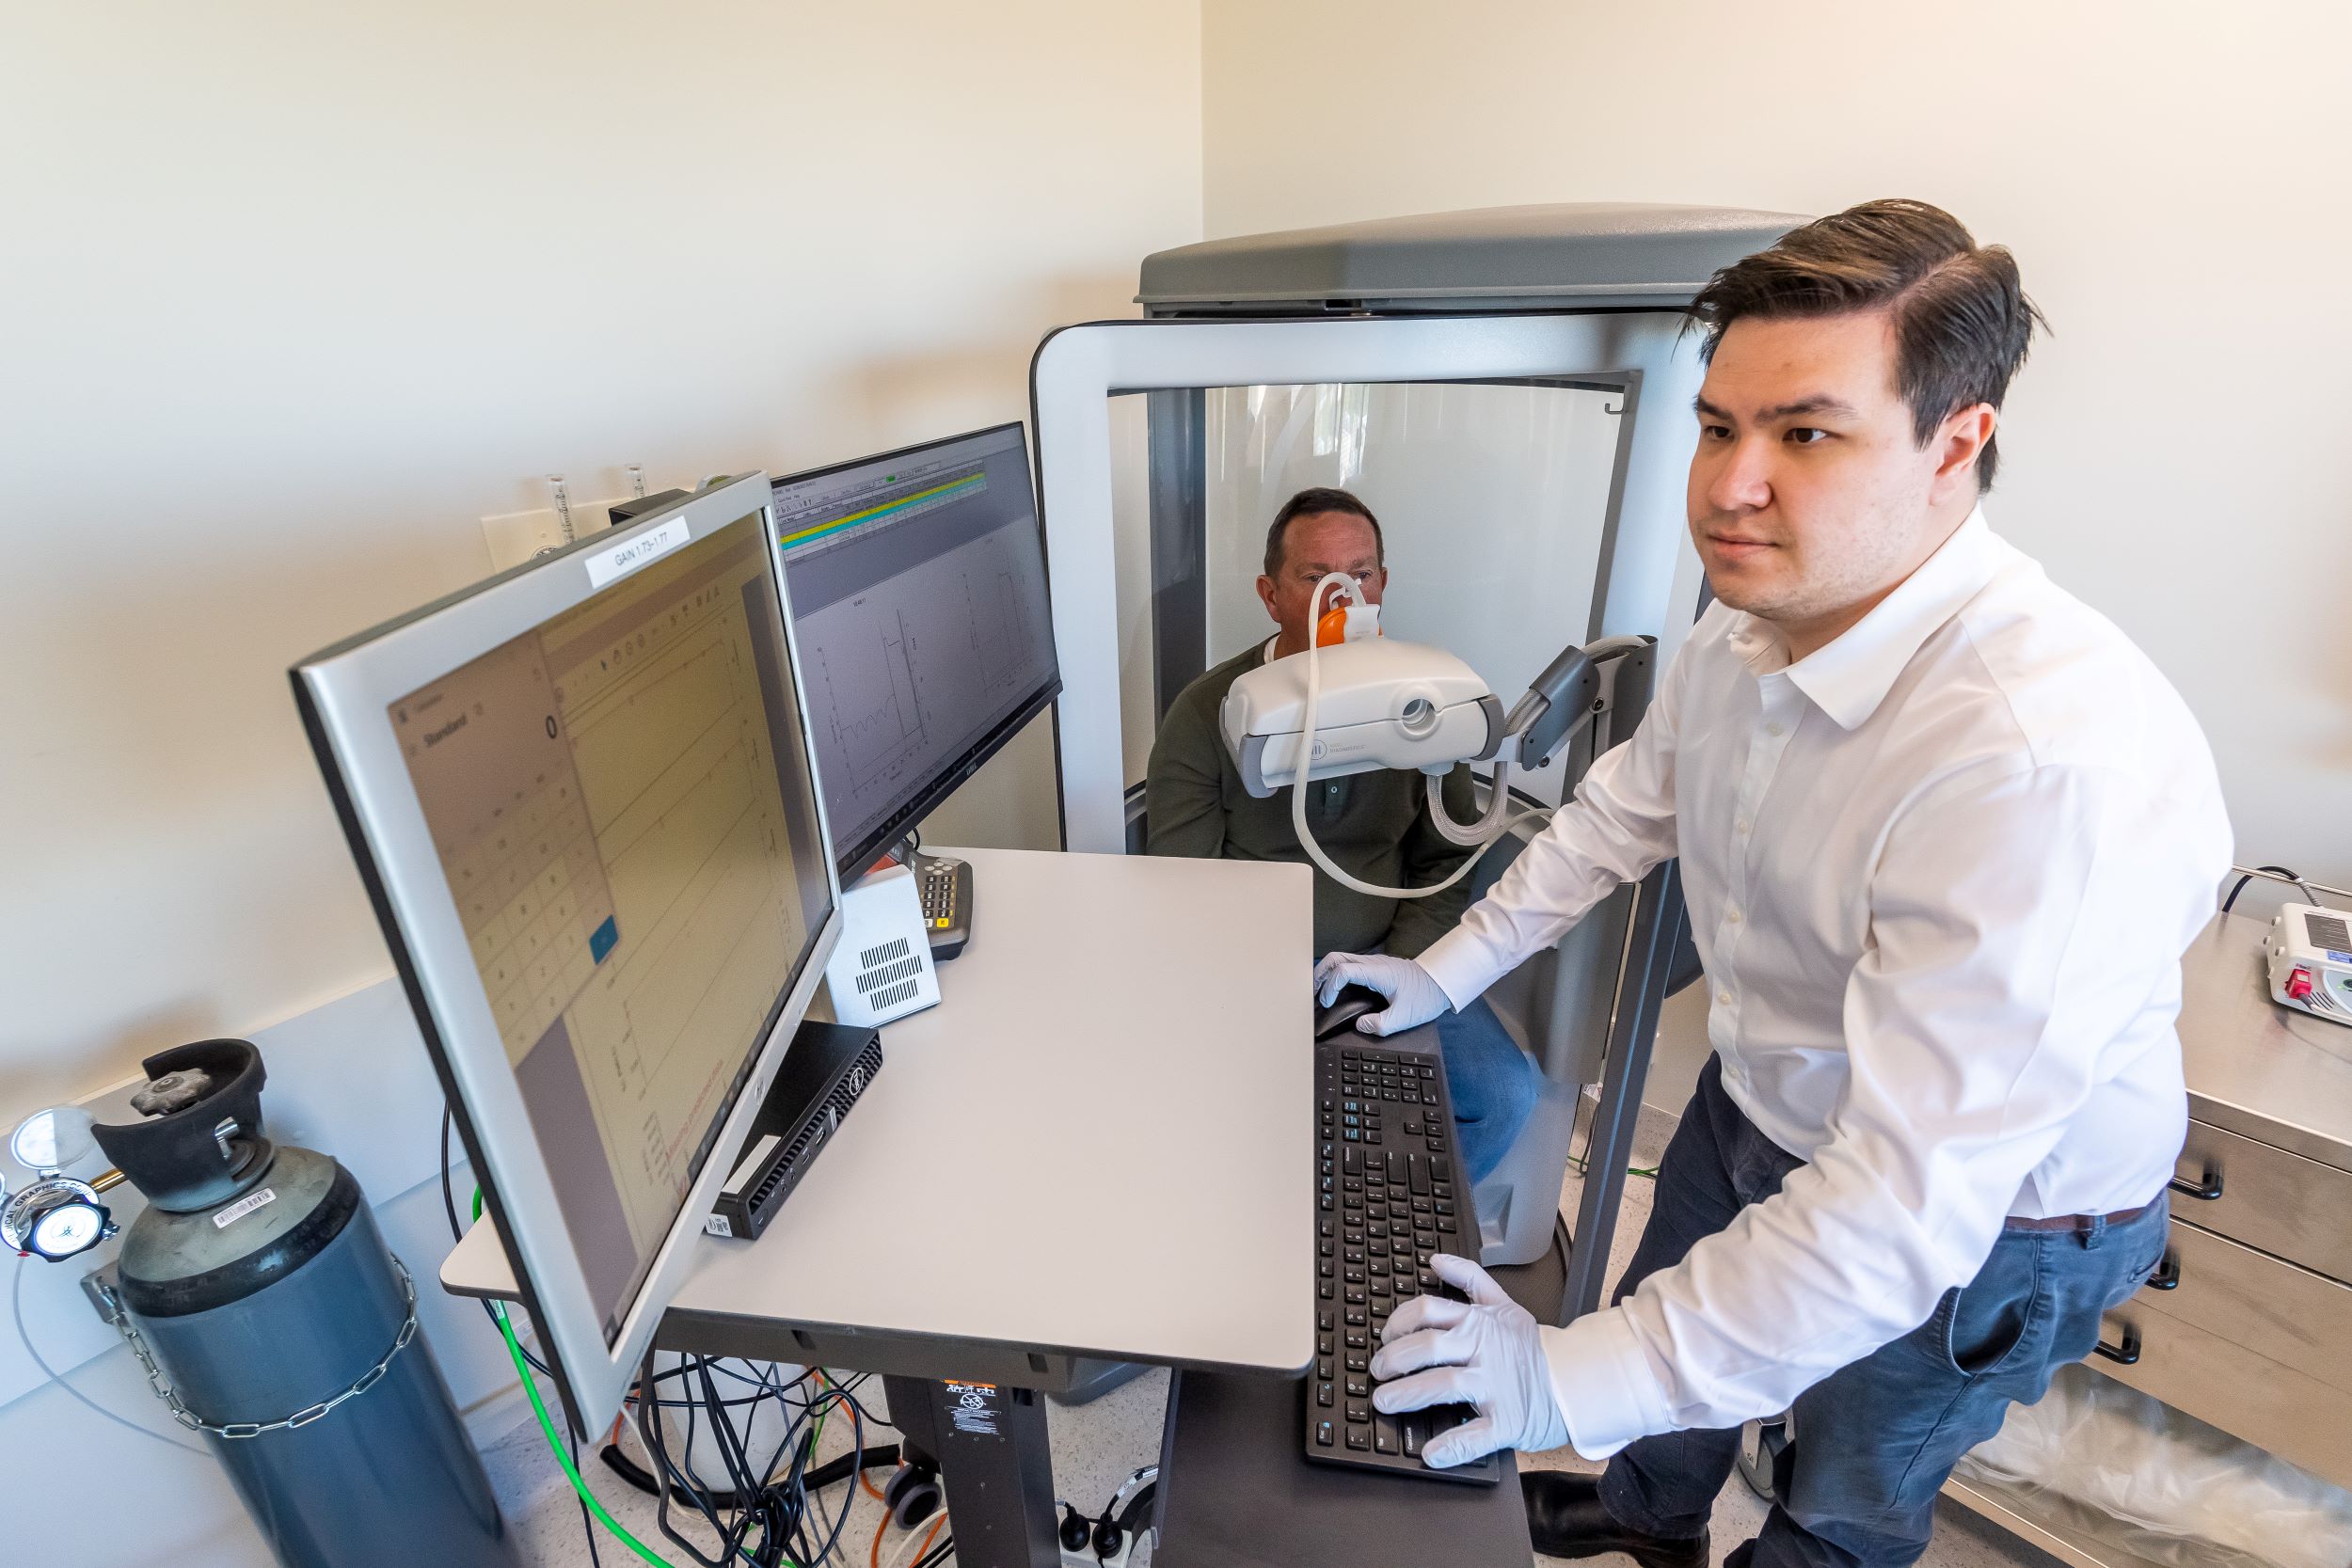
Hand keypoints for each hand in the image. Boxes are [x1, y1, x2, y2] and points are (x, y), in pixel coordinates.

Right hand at [1312, 952, 1450, 1035]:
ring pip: (1342, 959)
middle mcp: (1373, 963)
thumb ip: (1380, 1025)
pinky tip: (1338, 989)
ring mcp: (1374, 963)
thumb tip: (1360, 1025)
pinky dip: (1337, 974)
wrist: (1443, 982)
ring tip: (1321, 992)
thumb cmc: (1426, 996)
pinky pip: (1350, 965)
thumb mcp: (1405, 1017)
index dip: (1329, 987)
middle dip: (1320, 975)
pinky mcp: (1377, 967)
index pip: (1342, 971)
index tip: (1326, 1003)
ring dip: (1327, 973)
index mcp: (1377, 972)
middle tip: (1313, 994)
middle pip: (1335, 958)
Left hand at [1369, 1253, 1567, 1466]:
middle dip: (1393, 1360)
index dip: (1398, 1323)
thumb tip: (1437, 1261)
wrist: (1578, 1379)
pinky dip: (1450, 1446)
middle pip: (1427, 1347)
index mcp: (1478, 1323)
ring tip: (1385, 1403)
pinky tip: (1431, 1452)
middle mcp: (1482, 1351)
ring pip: (1442, 1385)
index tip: (1385, 1337)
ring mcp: (1493, 1386)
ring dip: (1407, 1395)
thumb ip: (1469, 1279)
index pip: (1427, 1312)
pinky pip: (1474, 1435)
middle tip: (1377, 1372)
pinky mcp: (1506, 1421)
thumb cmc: (1535, 1348)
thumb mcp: (1503, 1304)